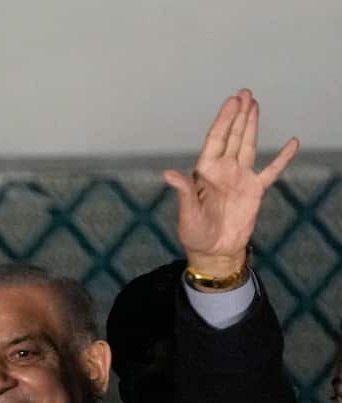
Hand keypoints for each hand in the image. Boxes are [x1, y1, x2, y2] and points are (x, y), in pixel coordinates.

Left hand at [164, 89, 298, 277]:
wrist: (214, 251)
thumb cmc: (195, 234)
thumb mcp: (187, 214)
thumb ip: (183, 192)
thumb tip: (169, 173)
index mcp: (205, 173)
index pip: (216, 140)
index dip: (224, 120)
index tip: (231, 102)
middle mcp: (223, 170)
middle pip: (233, 136)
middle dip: (238, 115)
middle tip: (244, 93)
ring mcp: (240, 178)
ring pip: (248, 145)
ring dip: (252, 125)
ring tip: (255, 104)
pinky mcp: (255, 190)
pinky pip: (272, 170)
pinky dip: (282, 158)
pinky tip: (292, 143)